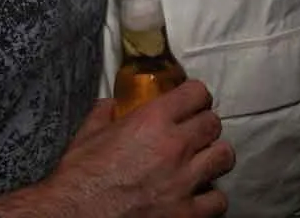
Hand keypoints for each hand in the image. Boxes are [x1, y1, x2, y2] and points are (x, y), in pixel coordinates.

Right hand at [0, 79, 233, 217]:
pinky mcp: (187, 214)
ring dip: (214, 156)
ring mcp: (184, 181)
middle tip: (195, 131)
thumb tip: (111, 104)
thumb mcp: (89, 133)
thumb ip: (105, 113)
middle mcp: (175, 146)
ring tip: (203, 160)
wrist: (76, 215)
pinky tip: (198, 195)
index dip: (195, 95)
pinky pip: (219, 200)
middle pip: (213, 123)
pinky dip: (211, 197)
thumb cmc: (81, 175)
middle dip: (205, 124)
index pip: (196, 93)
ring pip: (224, 157)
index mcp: (152, 119)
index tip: (191, 101)